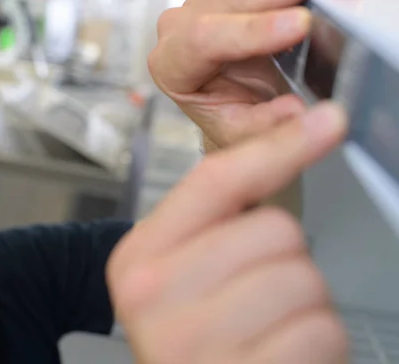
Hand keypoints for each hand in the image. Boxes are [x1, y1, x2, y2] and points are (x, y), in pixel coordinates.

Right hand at [108, 102, 347, 362]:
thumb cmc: (195, 333)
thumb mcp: (185, 269)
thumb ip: (223, 210)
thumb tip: (304, 129)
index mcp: (138, 258)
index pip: (215, 182)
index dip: (277, 147)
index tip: (325, 123)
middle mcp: (152, 297)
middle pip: (274, 230)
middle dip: (284, 260)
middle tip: (255, 296)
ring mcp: (192, 343)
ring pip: (302, 279)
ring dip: (303, 306)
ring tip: (266, 328)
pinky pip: (319, 331)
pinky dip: (315, 345)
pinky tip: (278, 354)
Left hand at [149, 0, 363, 149]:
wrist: (234, 104)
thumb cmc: (228, 117)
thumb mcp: (240, 134)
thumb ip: (263, 127)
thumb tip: (293, 112)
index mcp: (172, 65)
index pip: (203, 39)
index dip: (253, 29)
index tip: (298, 25)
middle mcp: (182, 28)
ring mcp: (207, 3)